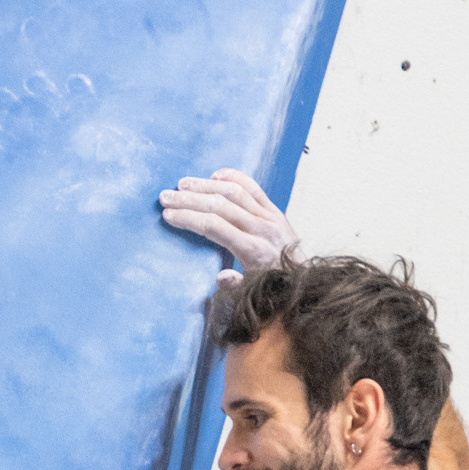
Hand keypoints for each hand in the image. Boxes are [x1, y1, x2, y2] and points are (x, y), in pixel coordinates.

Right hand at [158, 168, 296, 284]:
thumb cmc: (271, 287)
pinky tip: (215, 175)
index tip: (168, 216)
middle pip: (220, 206)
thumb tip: (220, 277)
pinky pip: (253, 187)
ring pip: (234, 192)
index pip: (215, 227)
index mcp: (253, 251)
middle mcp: (262, 229)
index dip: (189, 219)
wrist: (303, 279)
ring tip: (182, 184)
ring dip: (205, 186)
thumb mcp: (252, 293)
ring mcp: (270, 216)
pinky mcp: (275, 209)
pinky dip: (234, 177)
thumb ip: (235, 287)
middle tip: (165, 197)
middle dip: (189, 200)